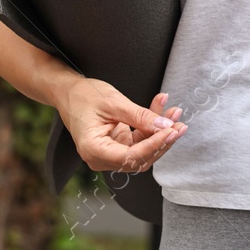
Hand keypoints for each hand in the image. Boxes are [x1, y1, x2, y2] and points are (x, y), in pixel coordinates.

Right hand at [55, 79, 186, 174]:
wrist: (69, 92)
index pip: (131, 157)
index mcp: (94, 150)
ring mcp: (110, 152)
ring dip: (160, 132)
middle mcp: (101, 157)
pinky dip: (152, 126)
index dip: (154, 145)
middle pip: (140, 158)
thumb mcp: (114, 102)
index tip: (172, 130)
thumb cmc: (84, 96)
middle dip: (162, 140)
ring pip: (143, 150)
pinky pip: (139, 140)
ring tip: (174, 111)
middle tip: (180, 123)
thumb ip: (140, 116)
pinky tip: (162, 108)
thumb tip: (165, 126)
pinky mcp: (117, 145)